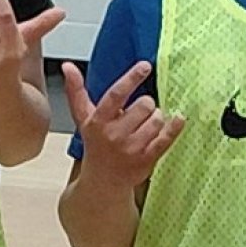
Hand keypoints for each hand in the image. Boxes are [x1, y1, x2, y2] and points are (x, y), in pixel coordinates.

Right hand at [66, 57, 181, 184]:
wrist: (102, 181)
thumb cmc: (95, 144)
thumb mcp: (83, 118)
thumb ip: (76, 91)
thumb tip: (67, 66)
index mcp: (98, 121)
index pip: (116, 95)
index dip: (132, 78)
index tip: (145, 66)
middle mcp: (114, 135)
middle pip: (144, 105)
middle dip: (146, 104)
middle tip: (141, 111)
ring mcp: (131, 149)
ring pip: (157, 120)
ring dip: (156, 118)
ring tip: (147, 124)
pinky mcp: (146, 160)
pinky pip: (166, 139)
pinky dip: (174, 127)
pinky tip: (178, 118)